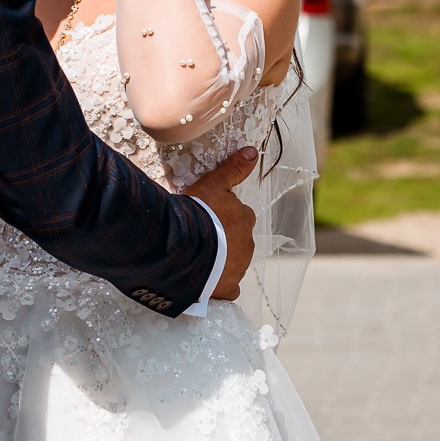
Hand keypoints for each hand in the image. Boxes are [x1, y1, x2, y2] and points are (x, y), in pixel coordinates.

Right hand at [181, 146, 259, 302]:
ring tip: (197, 257)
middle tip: (200, 236)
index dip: (221, 215)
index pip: (238, 215)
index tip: (206, 216)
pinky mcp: (228, 289)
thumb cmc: (198, 213)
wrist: (185, 250)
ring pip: (233, 262)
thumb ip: (233, 169)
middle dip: (223, 239)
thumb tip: (253, 151)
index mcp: (245, 219)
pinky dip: (219, 285)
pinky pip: (227, 288)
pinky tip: (205, 281)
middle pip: (237, 239)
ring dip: (220, 260)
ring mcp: (239, 268)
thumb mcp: (213, 184)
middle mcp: (247, 244)